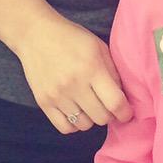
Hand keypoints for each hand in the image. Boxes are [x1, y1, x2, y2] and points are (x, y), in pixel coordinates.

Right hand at [14, 13, 132, 132]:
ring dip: (91, 118)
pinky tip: (76, 111)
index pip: (115, 103)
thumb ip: (112, 72)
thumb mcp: (98, 47)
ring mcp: (57, 95)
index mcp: (92, 68)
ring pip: (84, 125)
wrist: (35, 34)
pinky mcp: (43, 102)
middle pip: (101, 118)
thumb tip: (123, 98)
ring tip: (90, 105)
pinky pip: (65, 127)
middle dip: (110, 115)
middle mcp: (74, 84)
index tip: (126, 112)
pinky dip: (74, 124)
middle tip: (107, 105)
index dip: (125, 113)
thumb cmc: (71, 38)